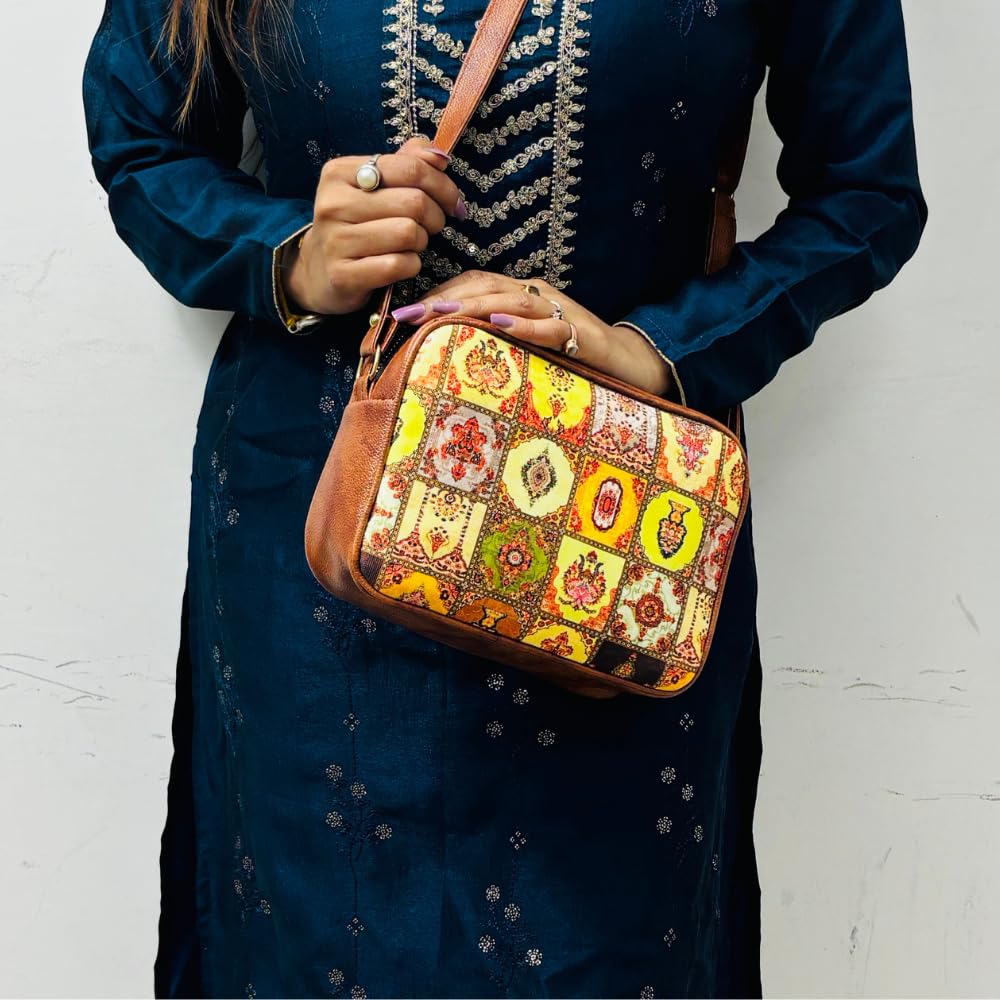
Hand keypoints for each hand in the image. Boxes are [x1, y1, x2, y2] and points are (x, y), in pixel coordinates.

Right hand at [282, 138, 465, 315]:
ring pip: (409, 233)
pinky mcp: (343, 275)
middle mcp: (334, 203)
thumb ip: (406, 163)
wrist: (319, 271)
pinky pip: (399, 265)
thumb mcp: (375, 187)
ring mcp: (336, 241)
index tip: (452, 202)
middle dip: (435, 217)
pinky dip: (411, 265)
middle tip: (431, 226)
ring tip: (411, 244)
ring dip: (421, 242)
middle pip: (414, 202)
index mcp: (340, 172)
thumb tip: (439, 156)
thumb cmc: (356, 224)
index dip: (442, 185)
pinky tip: (401, 263)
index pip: (409, 168)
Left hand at [390, 270, 672, 395]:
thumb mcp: (527, 347)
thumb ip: (496, 341)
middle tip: (407, 314)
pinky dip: (523, 326)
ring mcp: (560, 313)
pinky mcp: (581, 335)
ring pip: (512, 300)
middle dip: (443, 299)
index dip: (439, 293)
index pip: (475, 283)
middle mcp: (538, 296)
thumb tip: (449, 351)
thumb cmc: (574, 358)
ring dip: (474, 305)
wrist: (632, 364)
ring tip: (441, 313)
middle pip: (485, 288)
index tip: (405, 311)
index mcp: (523, 295)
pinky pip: (549, 327)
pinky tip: (498, 326)